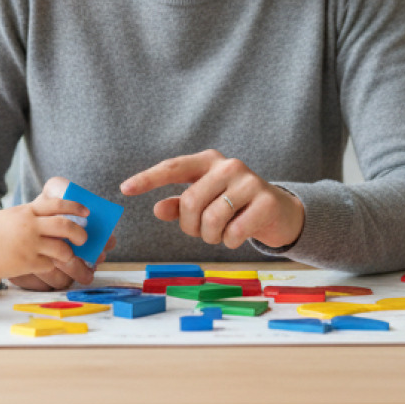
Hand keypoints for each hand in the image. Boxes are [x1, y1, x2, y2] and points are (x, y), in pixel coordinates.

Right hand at [0, 177, 98, 292]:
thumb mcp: (10, 216)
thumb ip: (29, 215)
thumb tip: (52, 218)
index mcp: (26, 211)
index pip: (57, 204)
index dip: (75, 207)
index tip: (86, 212)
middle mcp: (29, 226)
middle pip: (65, 226)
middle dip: (80, 233)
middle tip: (84, 239)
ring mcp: (28, 245)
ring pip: (61, 249)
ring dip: (68, 254)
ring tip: (67, 256)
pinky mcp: (26, 263)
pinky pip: (49, 265)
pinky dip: (51, 266)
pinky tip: (44, 264)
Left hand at [121, 150, 304, 249]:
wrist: (279, 212)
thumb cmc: (234, 206)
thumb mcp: (205, 202)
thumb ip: (180, 204)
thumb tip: (157, 208)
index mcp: (208, 161)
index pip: (173, 167)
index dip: (148, 178)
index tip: (125, 188)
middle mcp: (228, 165)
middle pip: (190, 202)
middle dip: (191, 227)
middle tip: (203, 231)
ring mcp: (249, 181)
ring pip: (211, 220)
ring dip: (211, 237)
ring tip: (222, 233)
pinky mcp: (266, 201)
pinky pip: (233, 232)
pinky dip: (230, 242)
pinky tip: (239, 235)